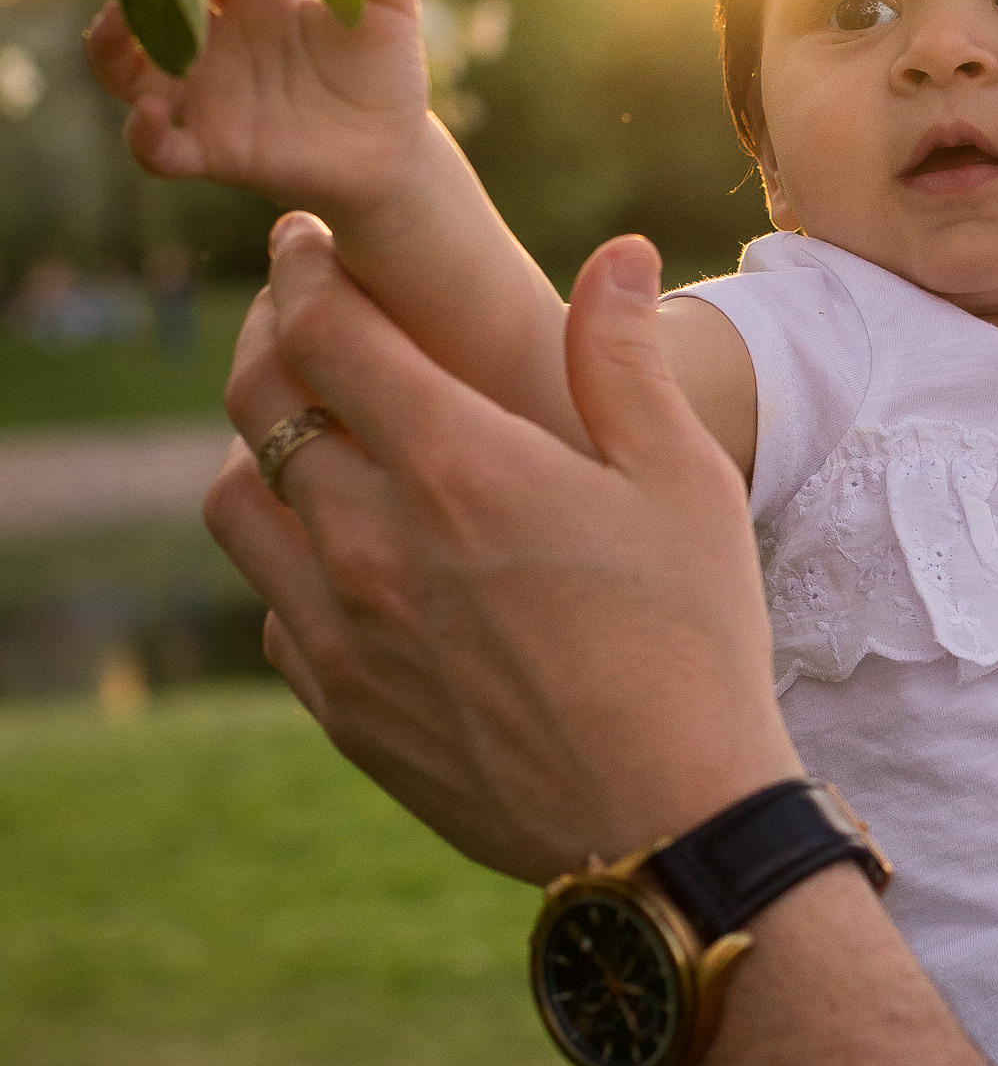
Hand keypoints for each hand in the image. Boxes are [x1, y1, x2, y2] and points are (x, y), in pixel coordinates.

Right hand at [85, 0, 429, 224]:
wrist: (394, 151)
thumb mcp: (386, 6)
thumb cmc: (383, 74)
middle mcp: (216, 45)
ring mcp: (208, 97)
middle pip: (148, 4)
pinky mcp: (214, 150)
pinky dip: (144, 135)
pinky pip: (159, 149)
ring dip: (111, 48)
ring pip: (129, 73)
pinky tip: (151, 114)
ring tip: (114, 22)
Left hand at [205, 214, 800, 877]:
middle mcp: (372, 543)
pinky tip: (344, 553)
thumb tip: (617, 252)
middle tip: (297, 313)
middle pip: (258, 404)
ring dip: (259, 449)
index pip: (326, 330)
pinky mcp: (340, 706)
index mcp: (458, 467)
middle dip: (267, 336)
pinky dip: (286, 559)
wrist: (668, 822)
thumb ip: (627, 358)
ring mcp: (342, 631)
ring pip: (235, 504)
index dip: (304, 267)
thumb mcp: (684, 482)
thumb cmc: (693, 640)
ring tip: (309, 432)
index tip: (305, 242)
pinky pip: (269, 606)